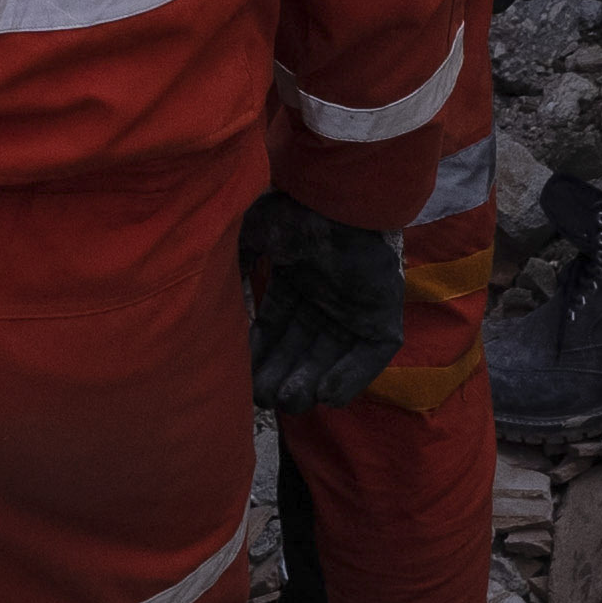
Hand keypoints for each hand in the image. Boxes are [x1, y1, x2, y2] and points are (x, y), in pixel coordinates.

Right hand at [240, 191, 413, 411]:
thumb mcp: (253, 235)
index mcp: (300, 279)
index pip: (278, 326)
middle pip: (303, 348)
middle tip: (263, 397)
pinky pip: (369, 357)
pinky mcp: (384, 317)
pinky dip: (350, 377)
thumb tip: (216, 290)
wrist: (340, 202)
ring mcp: (358, 309)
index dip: (262, 352)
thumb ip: (237, 263)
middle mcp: (328, 297)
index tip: (245, 375)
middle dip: (282, 374)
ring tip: (288, 399)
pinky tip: (325, 394)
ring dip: (310, 381)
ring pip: (332, 358)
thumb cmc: (296, 216)